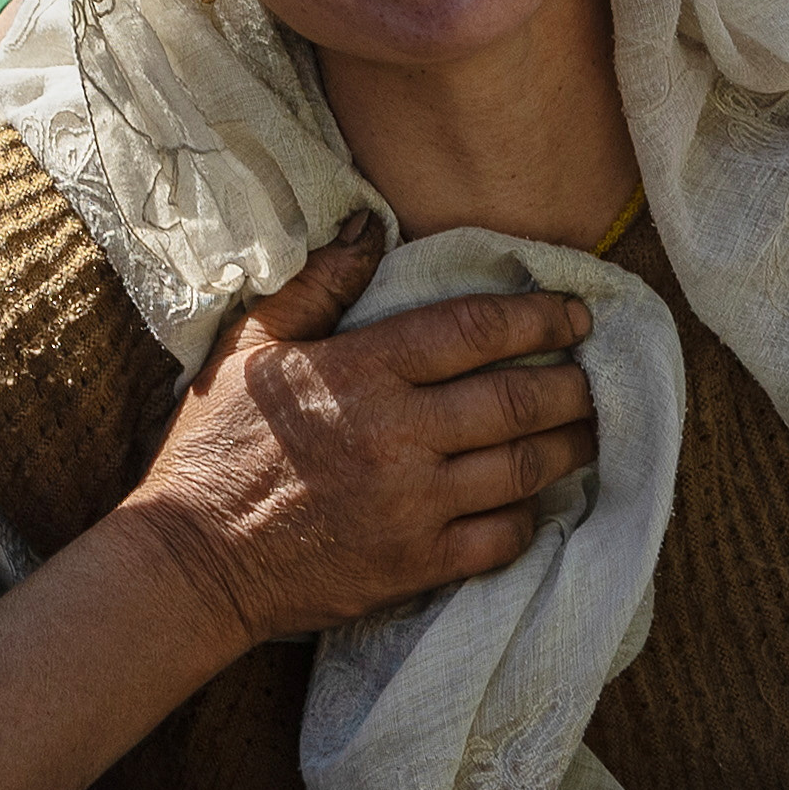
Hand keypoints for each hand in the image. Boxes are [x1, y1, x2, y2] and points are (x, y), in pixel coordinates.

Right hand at [121, 227, 603, 645]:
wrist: (191, 560)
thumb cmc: (214, 447)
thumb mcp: (250, 346)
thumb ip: (318, 284)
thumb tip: (369, 225)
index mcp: (362, 371)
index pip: (475, 330)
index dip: (538, 317)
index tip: (576, 313)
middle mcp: (398, 434)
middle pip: (519, 400)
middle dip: (573, 384)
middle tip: (597, 374)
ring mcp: (412, 505)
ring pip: (523, 469)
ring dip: (569, 446)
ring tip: (590, 431)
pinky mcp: (414, 564)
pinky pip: (500, 538)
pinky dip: (531, 517)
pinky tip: (537, 501)